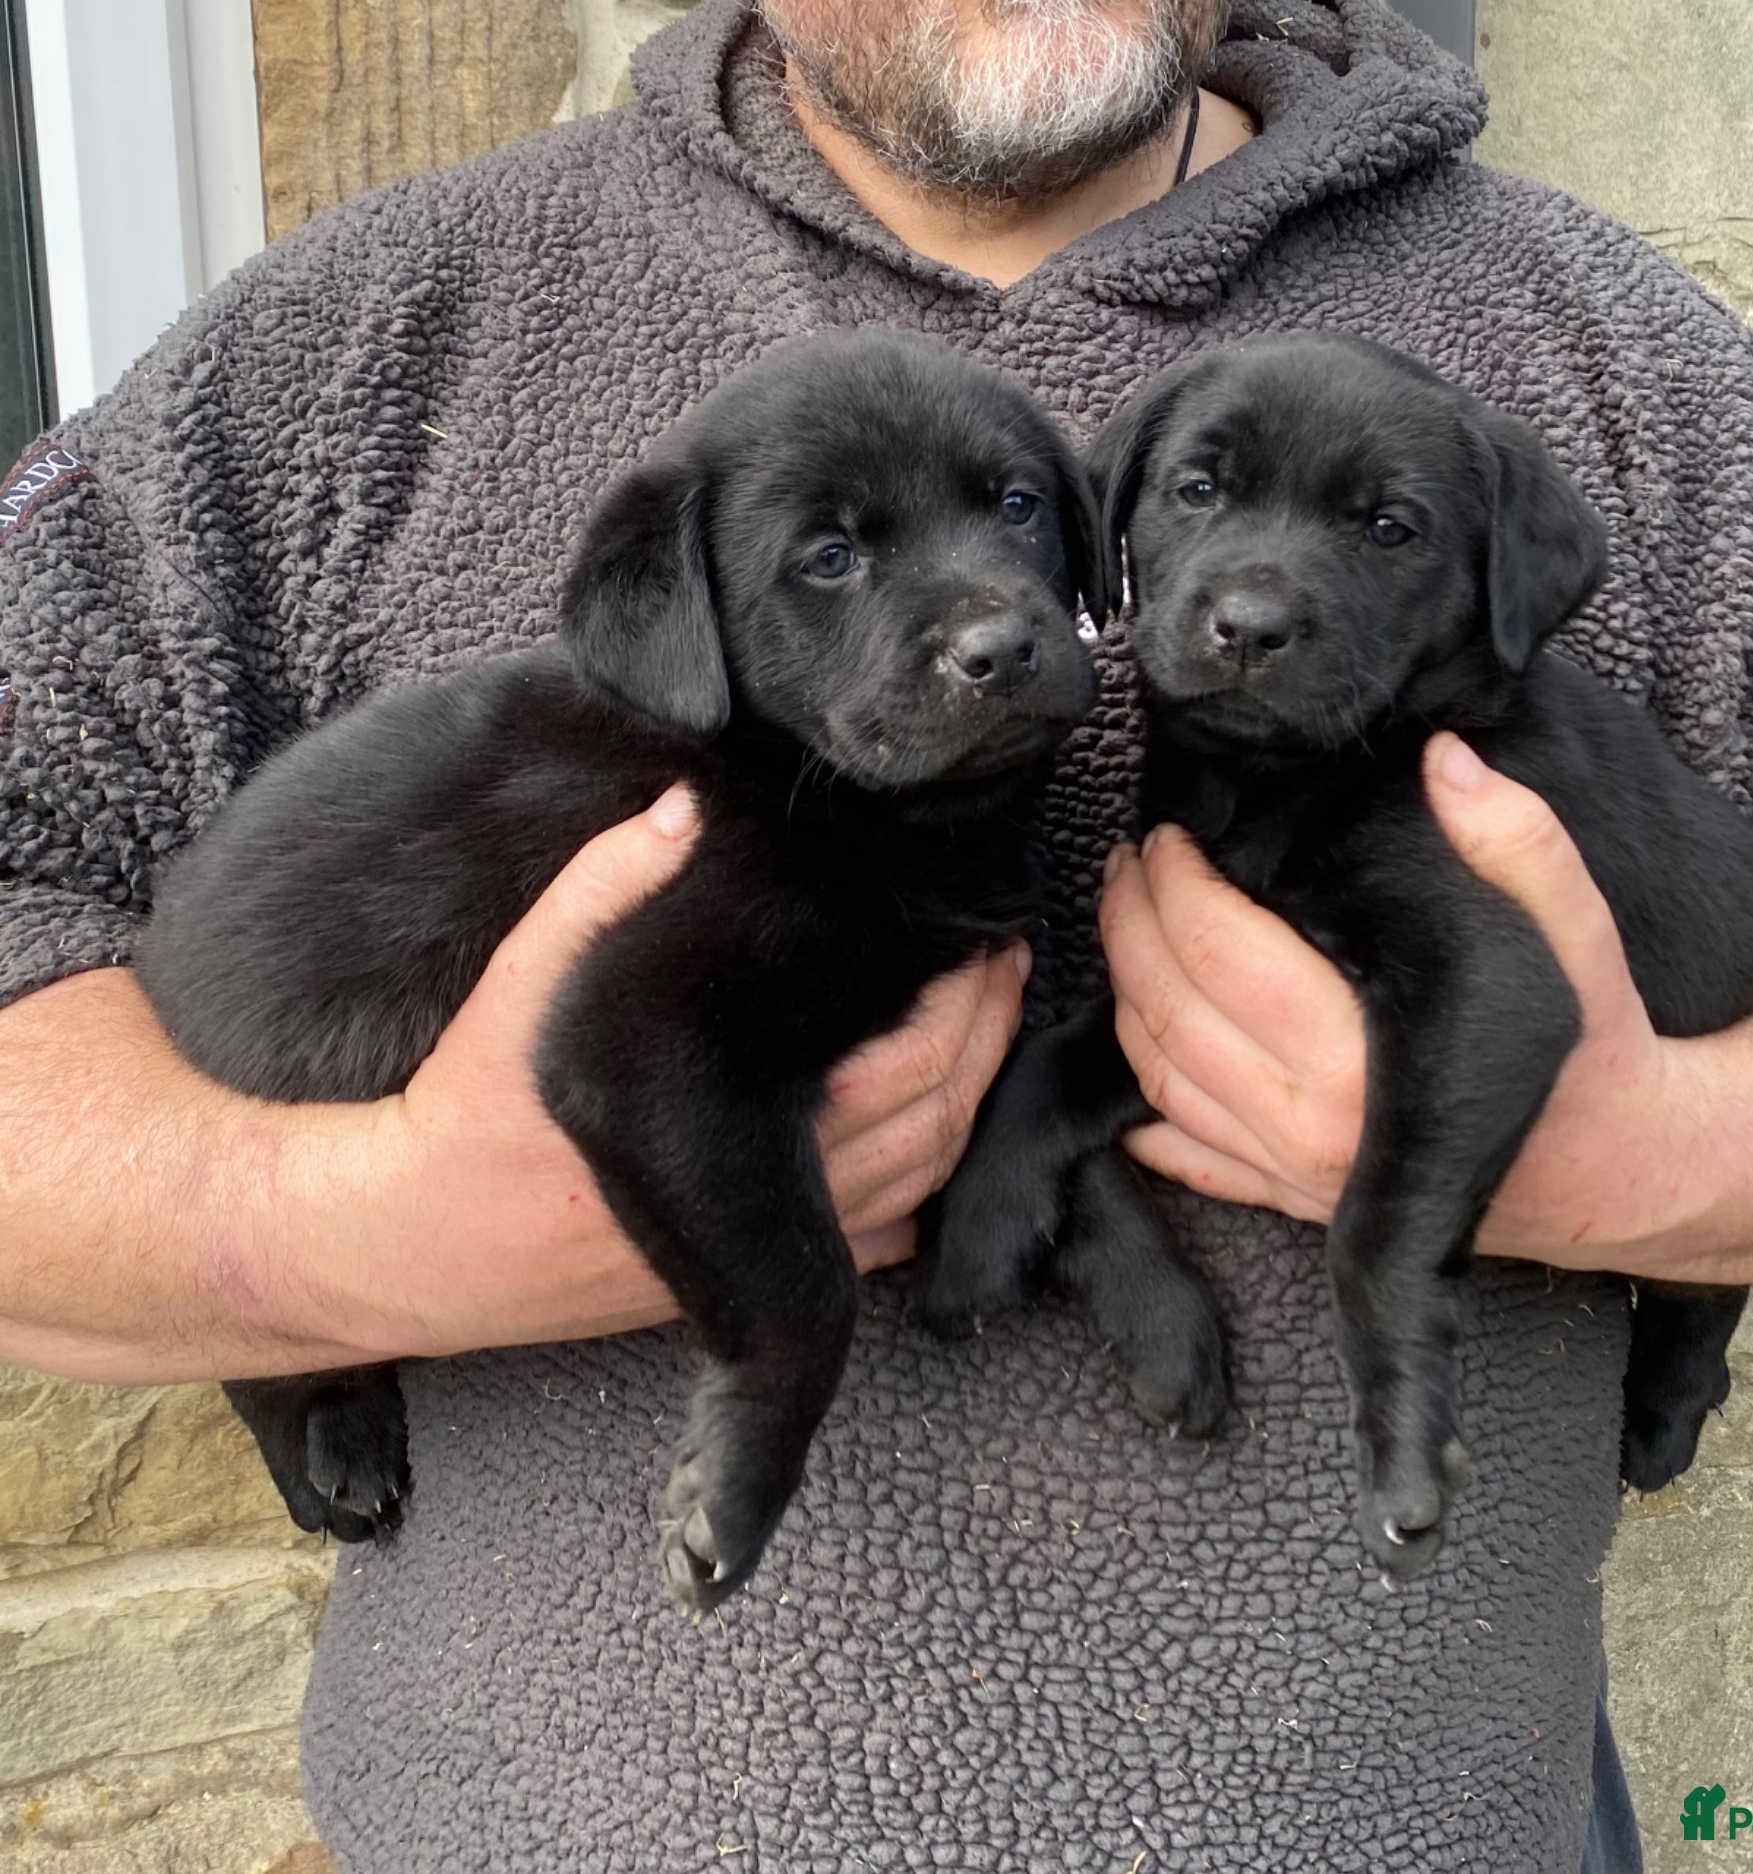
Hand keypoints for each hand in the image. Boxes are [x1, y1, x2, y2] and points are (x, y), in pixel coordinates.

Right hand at [317, 787, 1026, 1358]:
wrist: (404, 1244)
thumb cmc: (466, 1112)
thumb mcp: (522, 984)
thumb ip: (602, 888)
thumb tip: (683, 808)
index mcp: (733, 1128)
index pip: (905, 1066)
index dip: (964, 1005)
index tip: (986, 942)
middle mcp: (765, 1211)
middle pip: (933, 1129)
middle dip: (985, 1045)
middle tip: (1004, 971)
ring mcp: (758, 1260)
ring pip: (914, 1195)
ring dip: (965, 1115)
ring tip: (983, 1039)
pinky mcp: (739, 1289)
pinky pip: (865, 1253)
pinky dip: (916, 1198)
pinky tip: (928, 1145)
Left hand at [1099, 734, 1703, 1262]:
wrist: (1621, 1180)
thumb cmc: (1594, 1050)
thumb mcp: (1576, 935)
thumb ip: (1516, 841)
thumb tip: (1443, 757)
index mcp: (1360, 1057)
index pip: (1217, 949)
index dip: (1175, 880)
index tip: (1170, 830)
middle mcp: (1310, 1127)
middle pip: (1167, 1009)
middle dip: (1130, 924)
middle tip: (1130, 861)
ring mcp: (1293, 1176)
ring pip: (1158, 1079)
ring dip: (1123, 996)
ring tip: (1127, 925)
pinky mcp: (1294, 1204)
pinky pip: (1186, 1155)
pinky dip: (1143, 1102)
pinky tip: (1134, 1046)